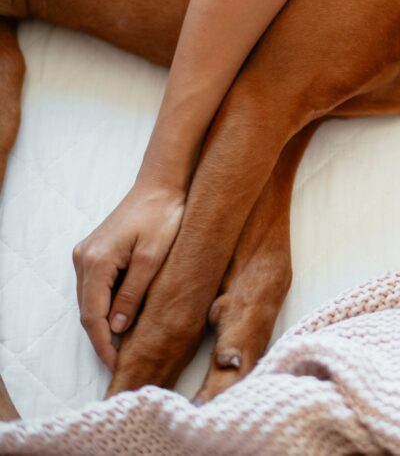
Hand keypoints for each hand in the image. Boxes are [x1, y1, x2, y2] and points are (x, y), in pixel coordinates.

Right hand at [72, 184, 184, 369]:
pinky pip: (97, 286)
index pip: (93, 315)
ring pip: (91, 299)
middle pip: (88, 310)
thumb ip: (134, 293)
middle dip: (103, 338)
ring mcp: (87, 254)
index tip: (117, 365)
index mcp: (96, 261)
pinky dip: (108, 304)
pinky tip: (124, 317)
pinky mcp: (96, 251)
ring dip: (105, 322)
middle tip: (122, 362)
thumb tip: (117, 327)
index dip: (104, 343)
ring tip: (125, 345)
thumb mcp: (154, 258)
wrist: (162, 186)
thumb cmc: (164, 217)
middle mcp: (84, 258)